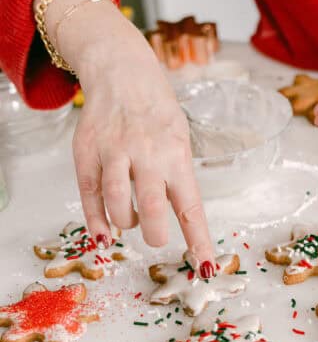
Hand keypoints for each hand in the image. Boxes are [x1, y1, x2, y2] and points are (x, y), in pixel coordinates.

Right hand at [52, 0, 213, 270]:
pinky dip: (96, 221)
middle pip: (153, 210)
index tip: (206, 269)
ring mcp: (115, 154)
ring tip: (133, 218)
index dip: (198, 241)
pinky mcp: (87, 154)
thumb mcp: (181, 141)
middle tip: (156, 237)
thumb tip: (180, 224)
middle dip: (156, 235)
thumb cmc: (157, 115)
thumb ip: (178, 180)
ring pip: (119, 206)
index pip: (191, 207)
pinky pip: (90, 197)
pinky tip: (103, 234)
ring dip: (126, 224)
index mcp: (177, 155)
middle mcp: (147, 156)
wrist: (121, 73)